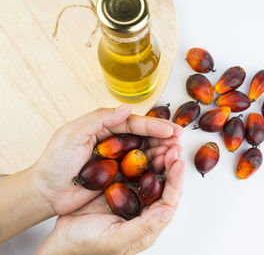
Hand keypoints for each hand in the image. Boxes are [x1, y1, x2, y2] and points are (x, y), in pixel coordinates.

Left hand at [32, 105, 182, 214]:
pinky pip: (139, 171)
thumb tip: (126, 107)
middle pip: (144, 137)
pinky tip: (166, 168)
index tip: (170, 130)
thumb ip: (99, 118)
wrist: (46, 193)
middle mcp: (114, 142)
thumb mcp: (72, 134)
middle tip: (179, 140)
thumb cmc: (55, 162)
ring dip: (162, 151)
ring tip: (177, 152)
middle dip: (163, 137)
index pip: (133, 124)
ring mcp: (118, 160)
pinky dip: (153, 169)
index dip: (153, 126)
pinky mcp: (119, 178)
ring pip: (145, 153)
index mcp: (104, 127)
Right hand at [37, 150, 185, 254]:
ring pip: (149, 173)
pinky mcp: (117, 186)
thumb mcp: (117, 239)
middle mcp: (143, 207)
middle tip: (174, 145)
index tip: (179, 162)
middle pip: (163, 183)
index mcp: (148, 221)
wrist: (62, 239)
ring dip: (157, 157)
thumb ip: (144, 226)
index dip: (176, 180)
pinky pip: (131, 169)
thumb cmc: (88, 246)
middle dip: (170, 164)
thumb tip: (169, 211)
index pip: (169, 199)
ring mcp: (130, 195)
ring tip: (163, 142)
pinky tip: (141, 145)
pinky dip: (138, 157)